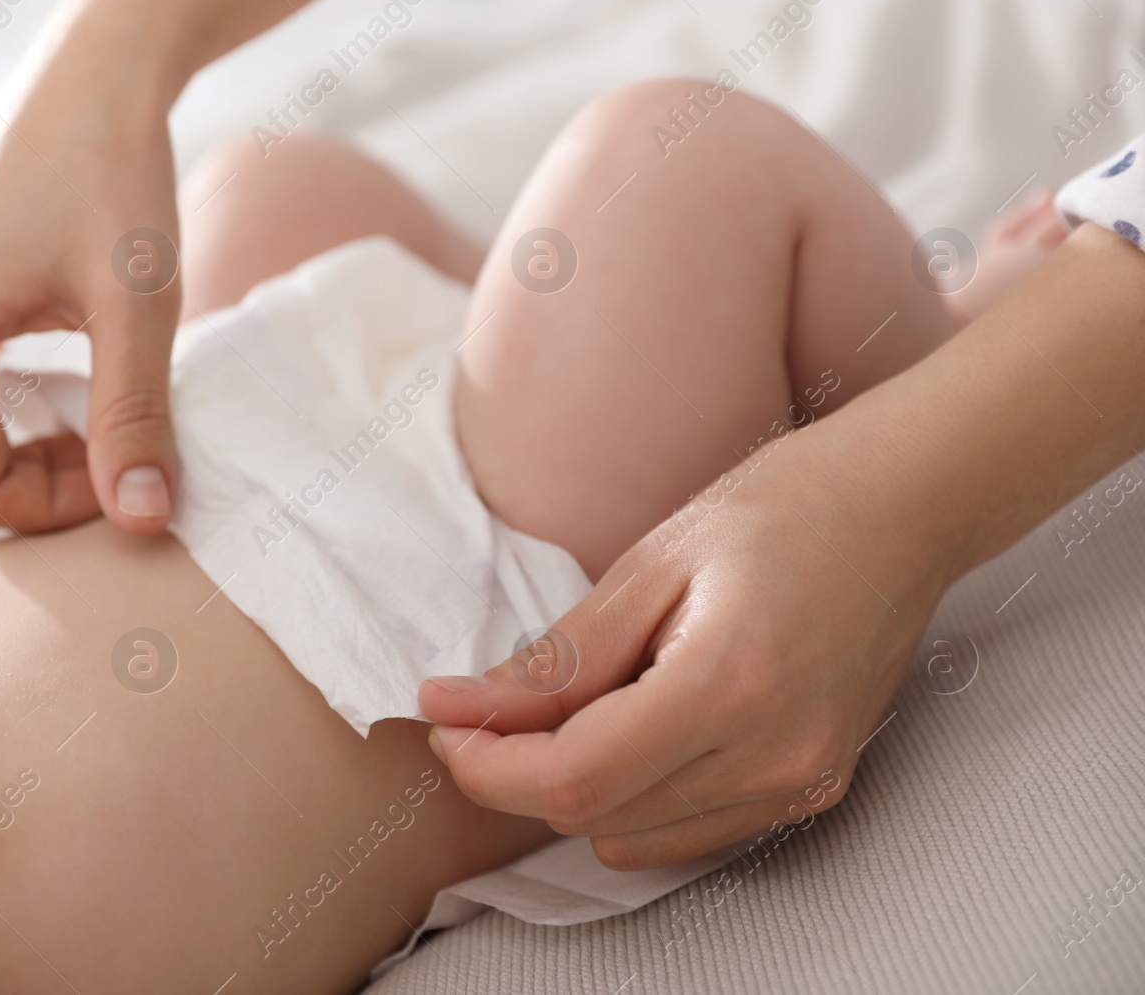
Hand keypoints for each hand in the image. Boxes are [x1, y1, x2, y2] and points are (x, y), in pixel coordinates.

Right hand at [0, 51, 180, 533]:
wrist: (91, 77)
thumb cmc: (115, 176)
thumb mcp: (138, 306)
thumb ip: (134, 416)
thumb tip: (141, 518)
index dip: (52, 507)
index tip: (127, 473)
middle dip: (29, 487)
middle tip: (116, 452)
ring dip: (2, 456)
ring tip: (88, 425)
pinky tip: (54, 393)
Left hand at [419, 424, 948, 869]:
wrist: (904, 509)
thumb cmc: (781, 508)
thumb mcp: (652, 563)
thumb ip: (558, 658)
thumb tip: (459, 707)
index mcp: (731, 685)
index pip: (573, 779)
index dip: (488, 765)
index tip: (444, 723)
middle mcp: (776, 758)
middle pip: (596, 817)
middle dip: (516, 773)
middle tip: (484, 707)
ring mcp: (803, 784)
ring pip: (636, 838)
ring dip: (575, 789)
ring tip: (570, 705)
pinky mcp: (814, 791)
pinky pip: (689, 831)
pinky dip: (636, 797)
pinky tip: (631, 727)